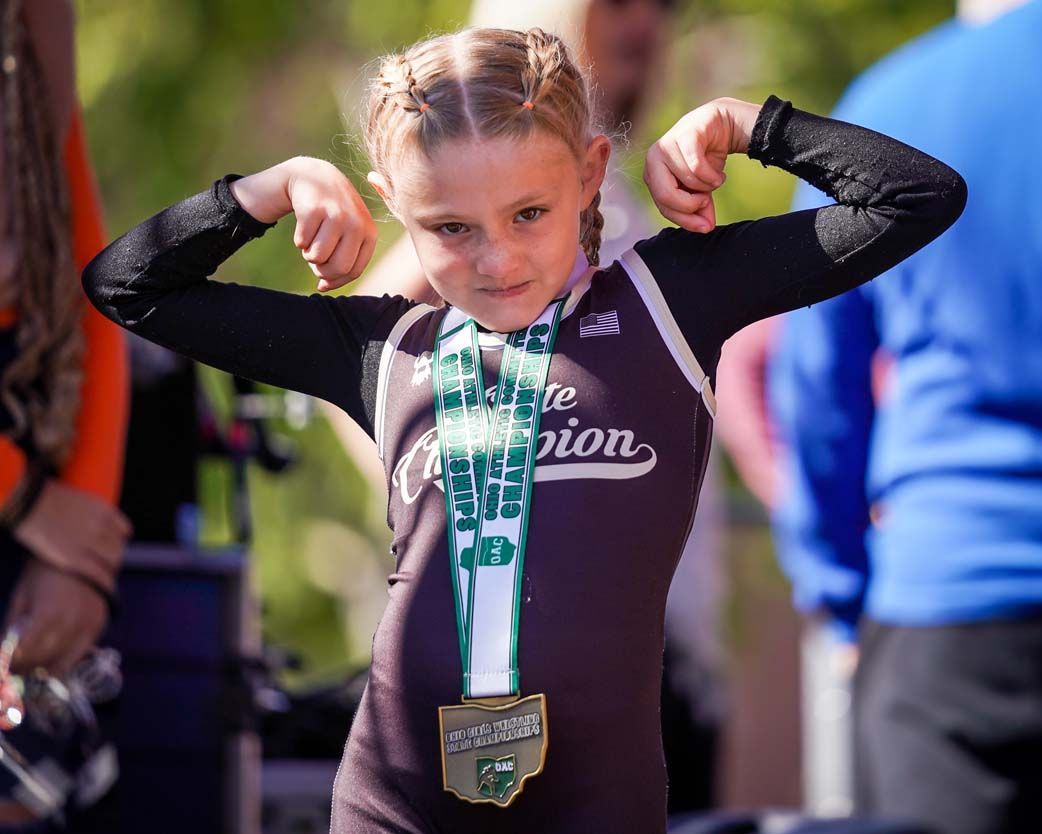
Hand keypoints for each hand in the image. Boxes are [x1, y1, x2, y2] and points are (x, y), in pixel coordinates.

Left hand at [5, 559, 107, 674]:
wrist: (84, 554)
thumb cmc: (45, 573)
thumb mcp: (21, 596)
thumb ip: (12, 626)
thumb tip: (3, 651)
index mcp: (47, 617)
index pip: (24, 653)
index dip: (11, 663)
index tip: (4, 666)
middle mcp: (70, 627)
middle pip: (42, 661)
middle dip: (25, 667)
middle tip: (15, 667)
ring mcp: (87, 629)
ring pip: (62, 665)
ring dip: (45, 668)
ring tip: (34, 664)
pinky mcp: (98, 628)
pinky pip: (79, 655)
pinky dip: (64, 659)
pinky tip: (54, 654)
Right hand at [13, 480, 128, 591]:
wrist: (29, 504)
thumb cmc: (46, 501)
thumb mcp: (78, 500)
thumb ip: (90, 513)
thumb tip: (89, 525)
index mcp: (104, 511)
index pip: (124, 531)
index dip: (117, 541)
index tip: (110, 548)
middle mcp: (101, 527)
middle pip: (118, 548)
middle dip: (112, 558)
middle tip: (103, 566)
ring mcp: (89, 543)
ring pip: (112, 562)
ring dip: (109, 570)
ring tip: (102, 577)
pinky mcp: (75, 559)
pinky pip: (99, 574)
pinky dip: (104, 582)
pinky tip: (104, 589)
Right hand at [230, 157, 376, 291]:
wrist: (311, 175)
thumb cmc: (330, 212)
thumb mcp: (347, 232)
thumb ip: (342, 260)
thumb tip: (323, 287)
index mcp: (369, 233)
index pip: (354, 272)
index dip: (335, 280)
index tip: (322, 279)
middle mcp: (357, 223)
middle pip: (338, 268)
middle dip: (321, 269)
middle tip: (315, 256)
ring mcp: (336, 214)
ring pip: (317, 257)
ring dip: (308, 252)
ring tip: (311, 236)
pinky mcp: (314, 209)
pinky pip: (301, 243)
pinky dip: (299, 239)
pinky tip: (304, 223)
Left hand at [643, 97, 761, 233]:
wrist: (725, 126)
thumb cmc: (707, 158)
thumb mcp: (702, 189)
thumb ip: (700, 208)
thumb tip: (706, 228)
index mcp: (653, 175)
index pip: (663, 206)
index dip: (685, 219)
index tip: (705, 227)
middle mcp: (654, 159)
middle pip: (665, 195)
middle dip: (690, 204)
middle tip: (707, 200)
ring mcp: (667, 143)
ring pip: (686, 180)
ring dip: (707, 185)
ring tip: (715, 179)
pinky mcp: (685, 133)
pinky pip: (695, 165)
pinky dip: (712, 174)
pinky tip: (719, 173)